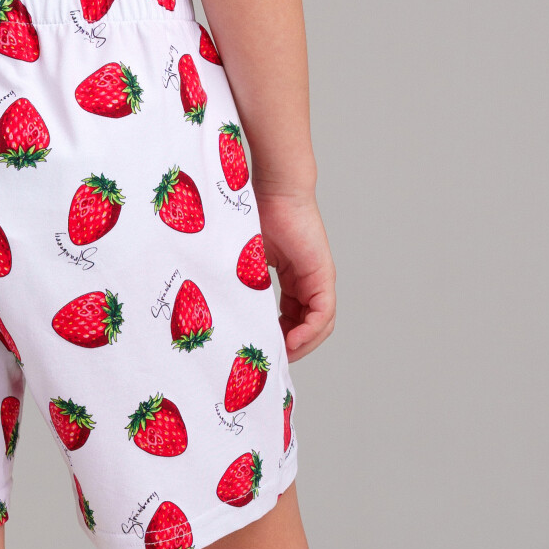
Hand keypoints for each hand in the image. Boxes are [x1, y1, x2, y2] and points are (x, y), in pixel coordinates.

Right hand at [256, 193, 335, 361]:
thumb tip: (224, 309)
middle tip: (272, 360)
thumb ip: (245, 282)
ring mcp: (320, 278)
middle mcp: (311, 280)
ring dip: (302, 345)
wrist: (274, 189)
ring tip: (281, 356)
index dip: (280, 337)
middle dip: (292, 347)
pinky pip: (323, 314)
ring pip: (320, 325)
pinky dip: (309, 332)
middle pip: (310, 326)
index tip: (263, 348)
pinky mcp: (323, 274)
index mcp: (294, 277)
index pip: (294, 317)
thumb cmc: (256, 213)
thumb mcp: (247, 259)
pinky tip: (292, 341)